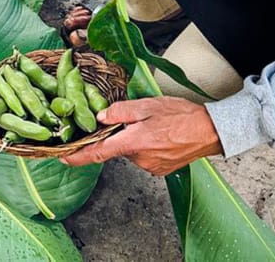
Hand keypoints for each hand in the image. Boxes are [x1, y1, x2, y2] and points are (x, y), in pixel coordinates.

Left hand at [59, 97, 222, 175]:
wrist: (211, 132)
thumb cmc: (182, 116)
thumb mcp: (147, 106)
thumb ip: (120, 112)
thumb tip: (100, 117)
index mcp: (133, 143)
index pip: (98, 153)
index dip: (78, 157)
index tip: (62, 158)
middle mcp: (140, 159)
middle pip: (116, 148)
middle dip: (119, 134)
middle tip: (136, 119)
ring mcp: (150, 166)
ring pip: (131, 151)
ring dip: (134, 139)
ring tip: (154, 126)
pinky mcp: (160, 169)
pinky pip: (144, 156)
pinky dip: (146, 145)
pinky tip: (160, 135)